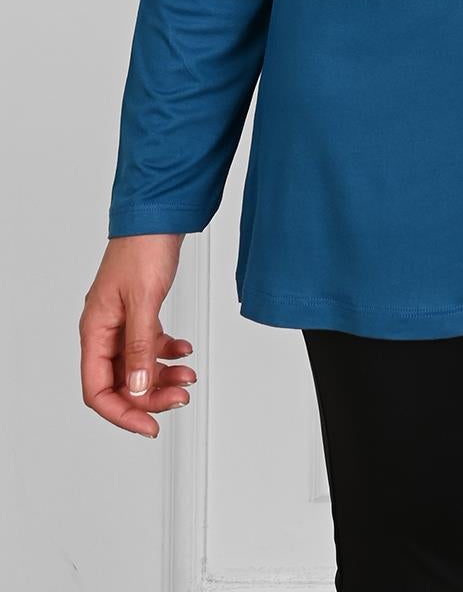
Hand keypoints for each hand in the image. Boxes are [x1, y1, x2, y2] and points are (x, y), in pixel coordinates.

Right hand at [79, 235, 197, 437]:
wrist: (159, 215)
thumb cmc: (143, 248)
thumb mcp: (144, 300)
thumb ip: (139, 347)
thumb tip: (135, 389)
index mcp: (95, 329)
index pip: (97, 389)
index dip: (122, 413)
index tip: (149, 426)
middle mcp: (105, 329)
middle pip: (119, 381)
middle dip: (150, 396)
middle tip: (179, 399)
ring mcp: (122, 321)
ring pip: (137, 365)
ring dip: (162, 376)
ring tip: (188, 376)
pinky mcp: (140, 311)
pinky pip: (149, 345)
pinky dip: (167, 352)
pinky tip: (184, 350)